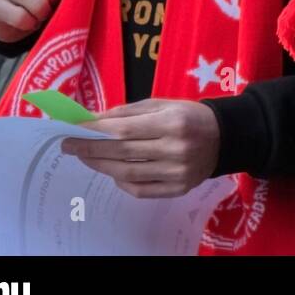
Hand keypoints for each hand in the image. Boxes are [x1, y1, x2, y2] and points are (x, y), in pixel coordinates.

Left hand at [61, 99, 219, 198]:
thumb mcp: (163, 104)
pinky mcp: (178, 188)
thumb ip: (128, 113)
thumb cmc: (189, 115)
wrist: (225, 137)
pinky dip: (122, 182)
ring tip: (86, 158)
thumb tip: (93, 121)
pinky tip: (113, 172)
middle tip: (69, 146)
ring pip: (127, 173)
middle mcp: (176, 149)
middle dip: (90, 149)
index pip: (124, 130)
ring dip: (101, 165)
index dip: (94, 131)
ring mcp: (177, 172)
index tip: (72, 130)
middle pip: (122, 153)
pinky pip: (141, 190)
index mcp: (173, 122)